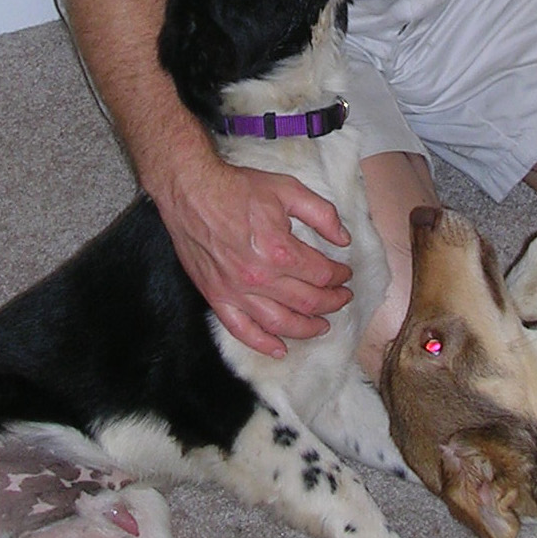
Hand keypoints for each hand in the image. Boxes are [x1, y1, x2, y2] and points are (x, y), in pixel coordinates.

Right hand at [155, 149, 353, 357]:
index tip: (345, 273)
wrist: (191, 191)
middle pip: (307, 301)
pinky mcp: (216, 297)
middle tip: (342, 298)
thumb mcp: (288, 189)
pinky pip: (241, 330)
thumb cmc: (238, 188)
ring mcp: (236, 291)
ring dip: (306, 328)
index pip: (321, 274)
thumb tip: (344, 238)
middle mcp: (259, 277)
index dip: (339, 276)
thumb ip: (322, 214)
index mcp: (279, 250)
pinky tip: (279, 349)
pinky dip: (262, 344)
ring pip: (279, 323)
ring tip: (322, 326)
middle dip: (331, 302)